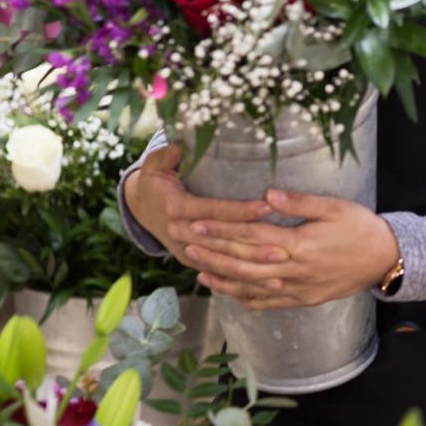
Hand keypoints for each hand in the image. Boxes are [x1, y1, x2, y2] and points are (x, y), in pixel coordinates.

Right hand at [123, 146, 307, 306]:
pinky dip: (242, 280)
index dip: (239, 210)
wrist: (141, 208)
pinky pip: (219, 274)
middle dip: (253, 247)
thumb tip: (181, 141)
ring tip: (283, 267)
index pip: (213, 210)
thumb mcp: (155, 163)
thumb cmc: (155, 181)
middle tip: (284, 249)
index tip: (266, 207)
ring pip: (223, 263)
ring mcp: (186, 251)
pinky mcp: (193, 261)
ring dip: (253, 268)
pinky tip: (267, 284)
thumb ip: (168, 153)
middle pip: (222, 242)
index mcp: (175, 208)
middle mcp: (181, 233)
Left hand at [216, 191, 400, 310]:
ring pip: (253, 286)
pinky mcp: (304, 299)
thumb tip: (267, 194)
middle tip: (186, 244)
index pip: (252, 236)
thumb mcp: (334, 207)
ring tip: (198, 270)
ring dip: (224, 278)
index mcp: (300, 243)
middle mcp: (294, 269)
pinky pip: (269, 302)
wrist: (386, 260)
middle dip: (214, 253)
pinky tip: (229, 292)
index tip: (198, 223)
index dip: (222, 230)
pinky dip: (246, 298)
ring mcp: (298, 288)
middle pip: (245, 262)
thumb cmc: (361, 228)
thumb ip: (300, 203)